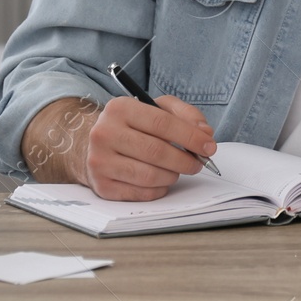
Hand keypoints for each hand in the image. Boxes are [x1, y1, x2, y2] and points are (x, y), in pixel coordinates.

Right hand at [80, 94, 217, 200]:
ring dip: (173, 175)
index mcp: (119, 108)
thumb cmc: (131, 125)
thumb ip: (184, 114)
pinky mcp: (102, 186)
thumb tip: (205, 132)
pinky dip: (159, 189)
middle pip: (157, 151)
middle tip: (198, 163)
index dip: (191, 136)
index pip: (163, 123)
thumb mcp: (156, 108)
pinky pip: (141, 193)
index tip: (209, 146)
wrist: (91, 145)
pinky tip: (161, 180)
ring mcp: (100, 161)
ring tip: (177, 170)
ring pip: (150, 175)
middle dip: (185, 160)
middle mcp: (104, 133)